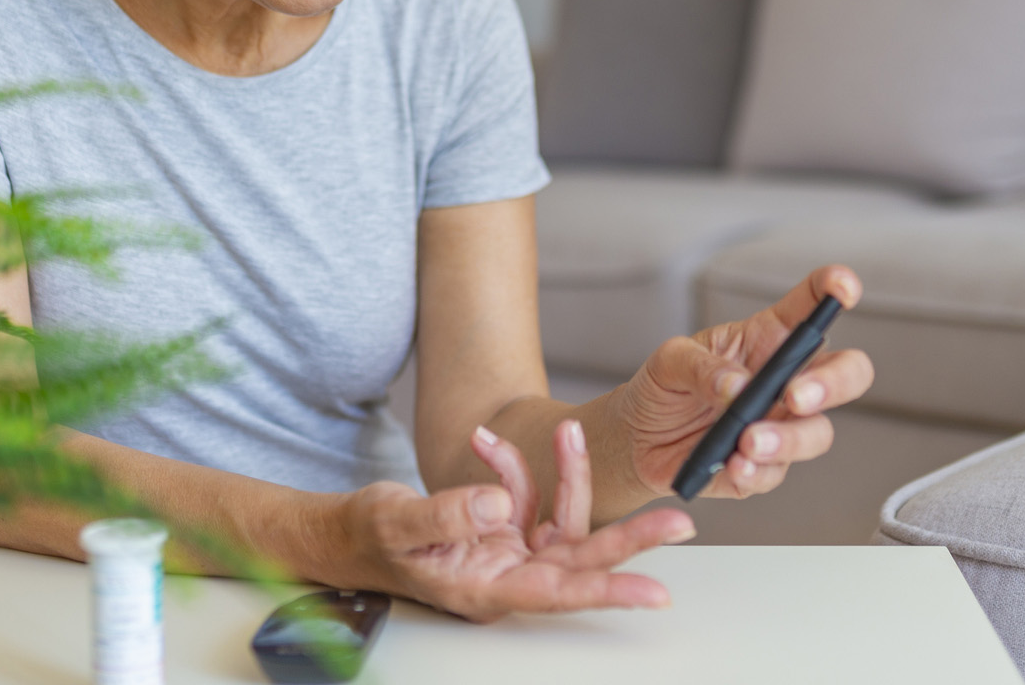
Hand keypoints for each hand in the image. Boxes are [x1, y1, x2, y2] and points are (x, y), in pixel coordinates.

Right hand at [341, 420, 693, 621]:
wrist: (345, 533)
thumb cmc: (365, 539)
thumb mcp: (397, 523)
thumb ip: (448, 515)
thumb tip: (499, 506)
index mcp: (485, 589)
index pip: (558, 594)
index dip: (609, 590)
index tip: (655, 591)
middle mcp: (505, 574)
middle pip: (582, 559)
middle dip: (630, 536)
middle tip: (679, 520)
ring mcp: (506, 551)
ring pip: (560, 516)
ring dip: (566, 472)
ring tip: (565, 431)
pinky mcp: (501, 527)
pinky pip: (528, 494)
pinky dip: (515, 464)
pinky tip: (487, 442)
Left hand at [613, 265, 872, 499]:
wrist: (636, 440)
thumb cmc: (663, 387)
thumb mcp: (670, 360)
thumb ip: (702, 367)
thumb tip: (737, 386)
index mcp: (769, 339)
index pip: (812, 307)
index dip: (835, 290)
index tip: (843, 288)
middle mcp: (786, 381)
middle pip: (846, 374)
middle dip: (833, 384)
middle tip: (795, 396)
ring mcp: (779, 425)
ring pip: (818, 433)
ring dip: (788, 439)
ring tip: (746, 442)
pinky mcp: (763, 466)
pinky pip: (776, 473)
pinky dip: (757, 471)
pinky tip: (735, 466)